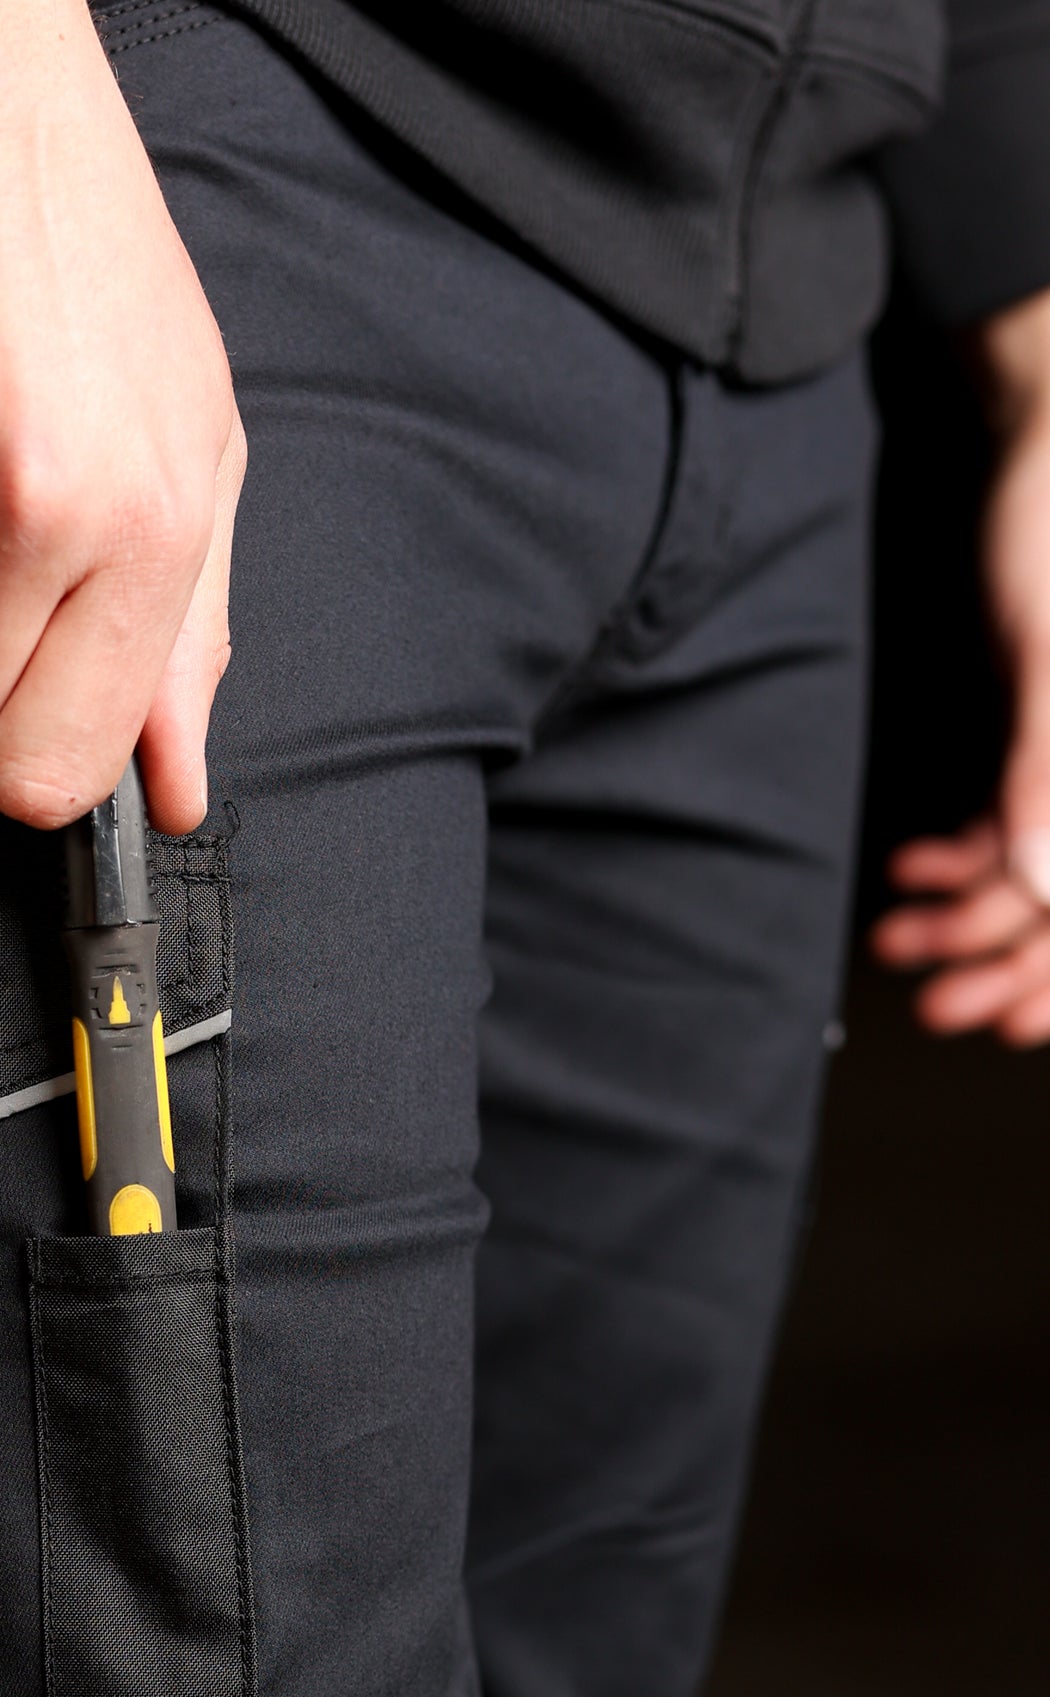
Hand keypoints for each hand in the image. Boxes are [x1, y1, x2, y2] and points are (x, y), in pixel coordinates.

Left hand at [872, 287, 1049, 1040]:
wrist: (1036, 437)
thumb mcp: (1046, 657)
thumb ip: (1046, 773)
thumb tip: (1045, 886)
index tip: (1009, 1023)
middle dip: (1004, 954)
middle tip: (934, 1000)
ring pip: (1039, 866)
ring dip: (969, 911)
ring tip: (898, 936)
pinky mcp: (1048, 732)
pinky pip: (1018, 819)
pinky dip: (966, 851)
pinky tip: (912, 870)